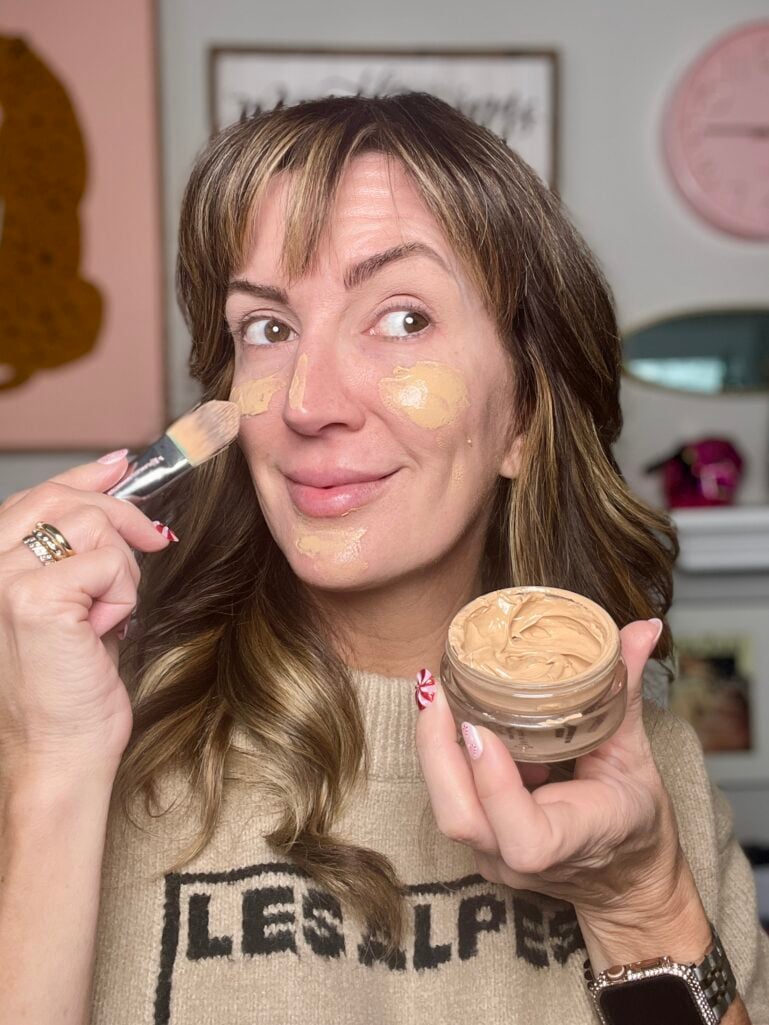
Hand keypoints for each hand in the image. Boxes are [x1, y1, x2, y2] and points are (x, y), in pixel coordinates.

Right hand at [0, 455, 172, 790]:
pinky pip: (109, 563)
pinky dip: (123, 595)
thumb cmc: (67, 689)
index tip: (123, 464)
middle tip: (153, 541)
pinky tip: (104, 629)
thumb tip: (116, 488)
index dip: (87, 476)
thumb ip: (79, 554)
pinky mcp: (34, 599)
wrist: (58, 754)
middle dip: (122, 516)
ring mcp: (4, 579)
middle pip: (66, 498)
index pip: (37, 496)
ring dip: (121, 569)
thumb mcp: (71, 607)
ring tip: (106, 615)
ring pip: (93, 524)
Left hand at [415, 620, 691, 927]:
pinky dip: (444, 759)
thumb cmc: (635, 822)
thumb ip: (625, 691)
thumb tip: (643, 627)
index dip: (496, 785)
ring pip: (447, 811)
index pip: (524, 837)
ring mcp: (496, 858)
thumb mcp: (637, 755)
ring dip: (433, 750)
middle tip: (433, 690)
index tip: (480, 728)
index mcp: (575, 841)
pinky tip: (443, 715)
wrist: (626, 881)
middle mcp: (524, 861)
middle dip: (436, 751)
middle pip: (460, 819)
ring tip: (432, 694)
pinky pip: (452, 803)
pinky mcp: (481, 846)